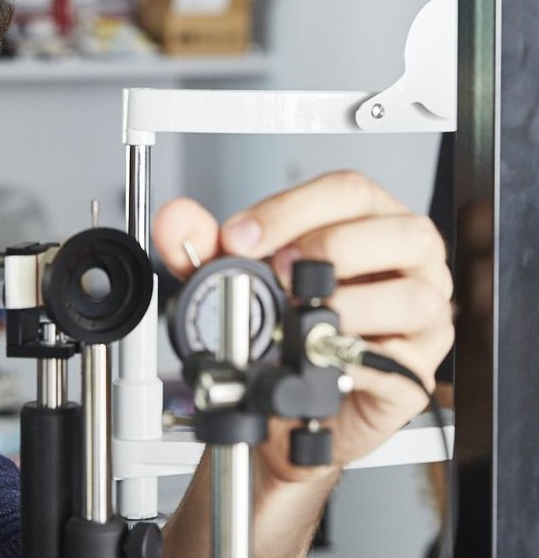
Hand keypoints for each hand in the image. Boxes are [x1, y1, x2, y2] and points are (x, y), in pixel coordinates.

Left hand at [152, 171, 453, 484]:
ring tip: (301, 318)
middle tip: (279, 273)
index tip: (241, 237)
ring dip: (349, 305)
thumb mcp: (234, 281)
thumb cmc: (278, 329)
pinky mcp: (415, 374)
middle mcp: (406, 264)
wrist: (284, 406)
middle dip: (330, 248)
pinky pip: (404, 363)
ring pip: (415, 297)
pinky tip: (320, 359)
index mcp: (368, 223)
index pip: (347, 192)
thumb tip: (176, 219)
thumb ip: (203, 247)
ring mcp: (421, 319)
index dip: (291, 210)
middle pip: (401, 231)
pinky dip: (355, 360)